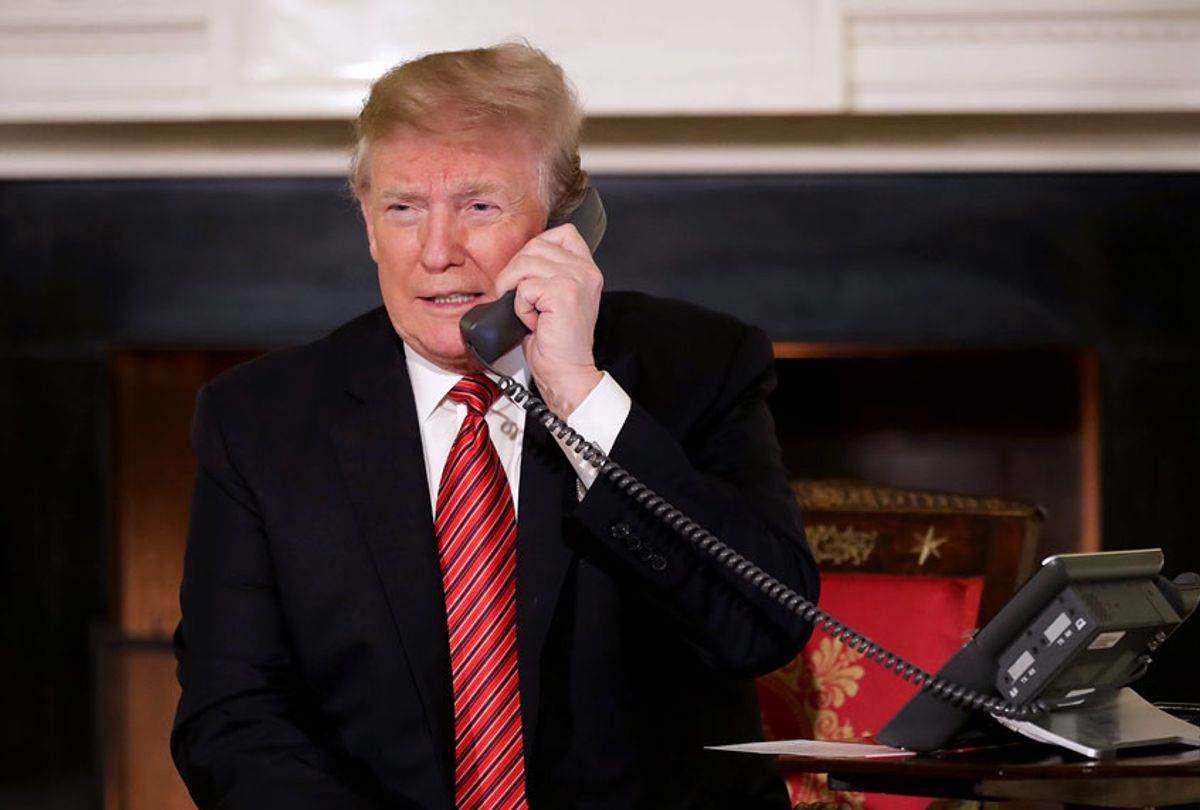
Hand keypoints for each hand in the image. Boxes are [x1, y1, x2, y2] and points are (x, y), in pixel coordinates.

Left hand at [493, 223, 602, 415]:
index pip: (562, 233)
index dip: (536, 248)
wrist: (566, 373)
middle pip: (536, 245)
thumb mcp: (553, 298)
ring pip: (525, 263)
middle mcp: (586, 271)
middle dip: (515, 270)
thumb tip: (515, 260)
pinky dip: (520, 307)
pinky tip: (533, 322)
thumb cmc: (556, 343)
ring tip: (526, 311)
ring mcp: (577, 280)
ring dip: (514, 289)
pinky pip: (524, 287)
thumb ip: (546, 273)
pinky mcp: (563, 293)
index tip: (528, 275)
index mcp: (586, 269)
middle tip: (516, 297)